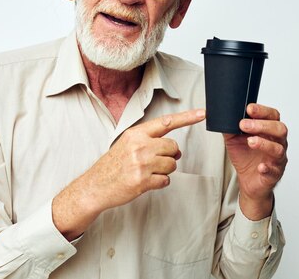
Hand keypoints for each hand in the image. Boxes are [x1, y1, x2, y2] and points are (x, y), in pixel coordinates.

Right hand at [53, 108, 204, 238]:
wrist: (95, 186)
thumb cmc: (113, 165)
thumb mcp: (127, 144)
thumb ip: (150, 141)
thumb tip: (175, 149)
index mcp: (136, 134)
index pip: (166, 122)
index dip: (187, 117)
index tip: (202, 113)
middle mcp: (140, 146)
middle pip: (173, 147)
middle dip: (170, 156)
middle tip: (155, 161)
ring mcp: (141, 164)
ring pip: (172, 165)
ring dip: (165, 170)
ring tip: (148, 172)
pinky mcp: (142, 181)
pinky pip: (165, 180)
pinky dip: (160, 182)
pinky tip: (146, 182)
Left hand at [223, 103, 287, 219]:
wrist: (248, 180)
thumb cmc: (245, 156)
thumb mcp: (234, 138)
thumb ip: (230, 127)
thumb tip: (220, 114)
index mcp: (269, 130)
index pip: (272, 115)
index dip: (262, 110)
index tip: (249, 108)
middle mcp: (277, 142)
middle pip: (279, 129)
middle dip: (261, 125)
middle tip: (243, 124)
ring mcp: (277, 158)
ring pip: (278, 149)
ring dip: (264, 143)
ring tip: (250, 141)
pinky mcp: (274, 174)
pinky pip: (274, 170)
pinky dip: (267, 168)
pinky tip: (260, 166)